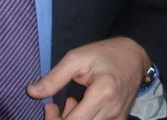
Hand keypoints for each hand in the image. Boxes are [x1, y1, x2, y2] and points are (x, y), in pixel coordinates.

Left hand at [28, 36, 149, 119]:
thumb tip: (31, 91)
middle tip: (52, 105)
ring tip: (70, 102)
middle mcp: (112, 111)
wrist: (135, 56)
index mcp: (102, 93)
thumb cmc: (105, 54)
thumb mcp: (77, 58)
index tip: (48, 106)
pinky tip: (81, 107)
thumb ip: (54, 78)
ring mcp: (117, 119)